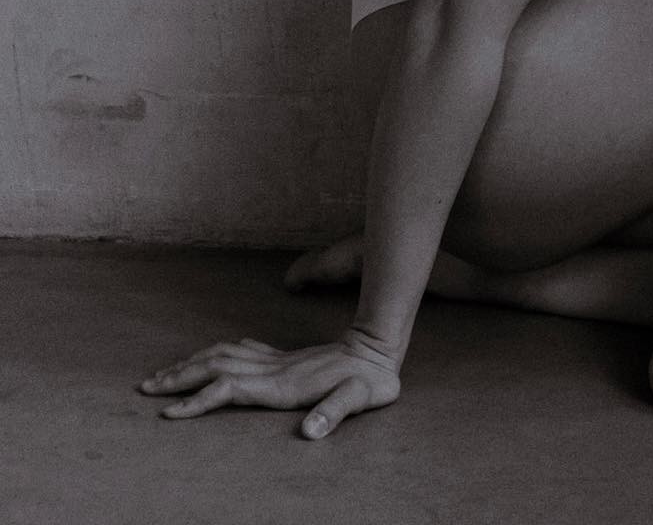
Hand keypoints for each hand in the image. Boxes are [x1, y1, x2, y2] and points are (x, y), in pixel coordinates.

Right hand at [138, 330, 400, 438]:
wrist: (379, 348)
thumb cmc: (370, 381)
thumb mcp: (360, 398)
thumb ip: (334, 413)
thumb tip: (310, 433)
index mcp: (283, 384)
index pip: (229, 388)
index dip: (198, 400)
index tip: (167, 413)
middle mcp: (273, 369)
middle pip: (215, 366)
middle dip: (179, 377)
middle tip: (145, 388)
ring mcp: (277, 361)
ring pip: (223, 355)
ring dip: (192, 363)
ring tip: (164, 374)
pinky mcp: (283, 359)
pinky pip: (240, 351)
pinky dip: (217, 354)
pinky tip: (212, 356)